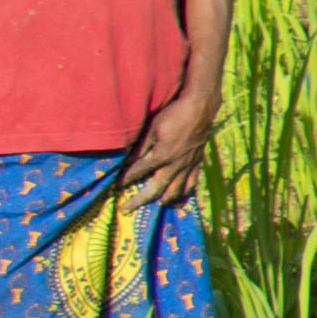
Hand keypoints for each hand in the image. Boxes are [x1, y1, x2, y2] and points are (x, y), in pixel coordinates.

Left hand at [131, 90, 216, 207]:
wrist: (200, 109)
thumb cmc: (173, 114)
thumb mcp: (153, 128)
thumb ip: (141, 146)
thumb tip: (128, 158)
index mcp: (161, 156)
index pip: (138, 171)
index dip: (126, 179)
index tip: (116, 185)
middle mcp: (174, 166)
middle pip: (155, 189)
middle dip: (139, 200)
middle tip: (126, 208)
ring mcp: (187, 166)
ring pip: (176, 190)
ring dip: (165, 200)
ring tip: (158, 205)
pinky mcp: (197, 163)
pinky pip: (192, 182)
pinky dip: (186, 193)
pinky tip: (181, 196)